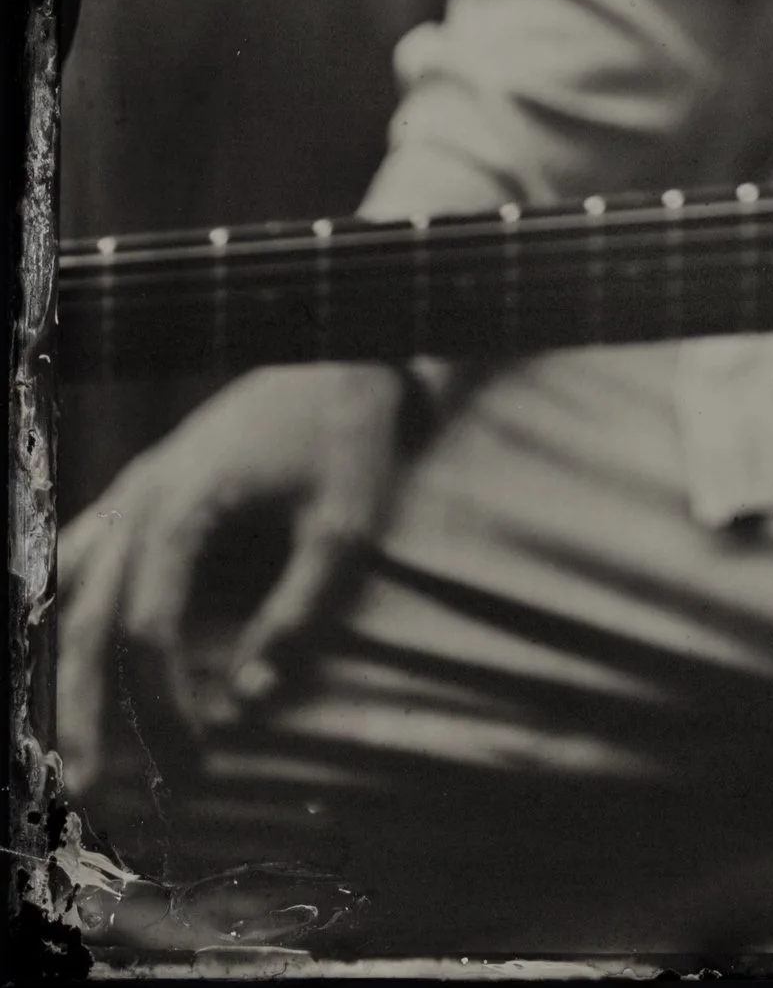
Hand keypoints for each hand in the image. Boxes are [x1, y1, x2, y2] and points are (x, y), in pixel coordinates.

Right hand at [53, 363, 410, 797]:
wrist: (339, 357)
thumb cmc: (347, 440)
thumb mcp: (345, 525)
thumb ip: (299, 610)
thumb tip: (249, 698)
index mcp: (183, 507)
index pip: (148, 631)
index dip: (164, 707)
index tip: (199, 762)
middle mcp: (138, 500)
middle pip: (86, 622)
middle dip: (82, 711)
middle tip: (88, 790)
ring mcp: (129, 492)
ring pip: (64, 595)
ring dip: (58, 671)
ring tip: (63, 746)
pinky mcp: (135, 492)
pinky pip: (72, 558)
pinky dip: (54, 613)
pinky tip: (49, 663)